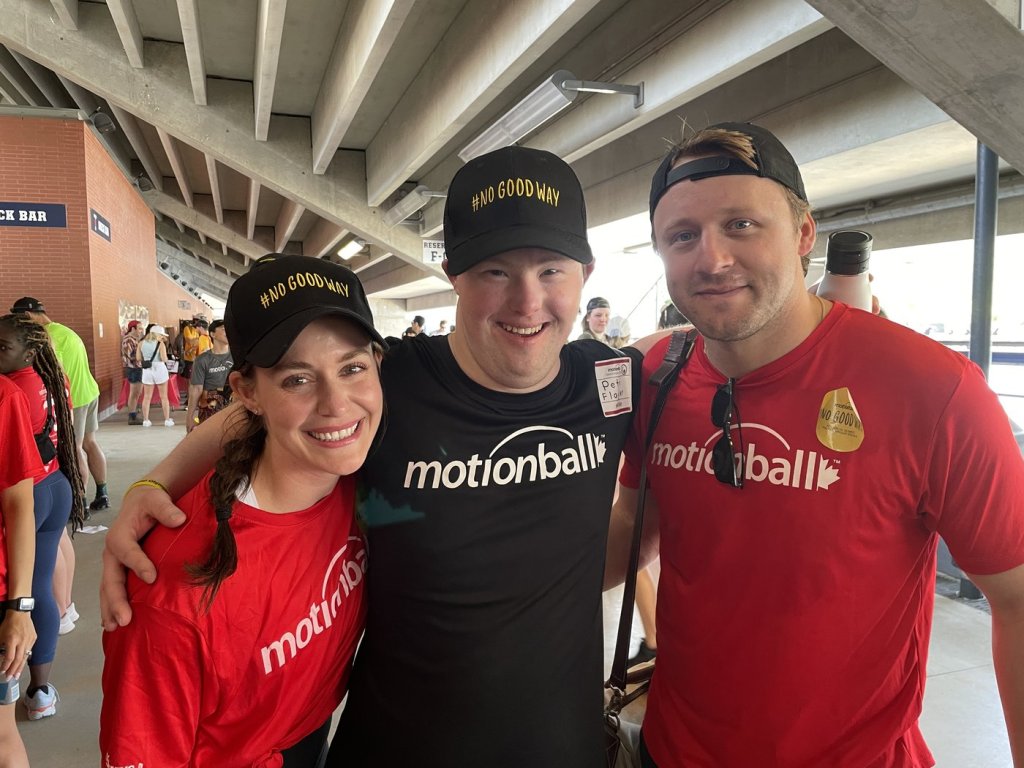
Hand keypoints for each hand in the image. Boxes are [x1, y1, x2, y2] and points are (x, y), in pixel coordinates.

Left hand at [0, 611, 35, 679]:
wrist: (20, 612)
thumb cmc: (8, 623)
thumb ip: (0, 647)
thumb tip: (0, 657)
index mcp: (12, 639)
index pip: (10, 657)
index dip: (6, 666)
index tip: (2, 672)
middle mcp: (22, 640)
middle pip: (19, 659)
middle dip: (13, 670)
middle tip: (10, 678)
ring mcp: (29, 640)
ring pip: (25, 656)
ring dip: (20, 667)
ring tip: (17, 675)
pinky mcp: (34, 638)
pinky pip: (29, 650)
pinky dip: (25, 658)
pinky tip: (22, 663)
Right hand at [100, 485, 185, 630]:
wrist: (141, 501)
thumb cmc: (150, 502)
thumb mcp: (157, 500)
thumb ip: (166, 509)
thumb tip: (179, 519)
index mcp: (120, 535)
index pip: (126, 551)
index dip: (138, 564)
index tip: (152, 577)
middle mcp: (112, 552)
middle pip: (110, 578)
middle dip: (116, 600)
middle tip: (125, 619)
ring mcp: (113, 563)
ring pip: (107, 588)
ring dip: (110, 608)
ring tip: (115, 627)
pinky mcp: (118, 569)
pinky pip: (111, 590)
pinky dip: (111, 606)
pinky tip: (112, 623)